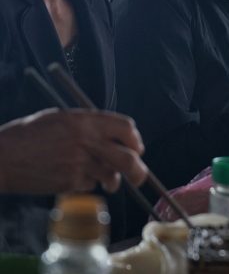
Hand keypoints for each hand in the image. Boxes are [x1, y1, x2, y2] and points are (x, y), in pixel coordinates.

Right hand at [0, 109, 147, 193]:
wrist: (2, 157)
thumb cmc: (29, 134)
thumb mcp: (61, 118)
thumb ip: (89, 124)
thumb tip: (114, 135)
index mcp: (85, 120)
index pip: (125, 128)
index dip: (135, 139)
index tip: (136, 147)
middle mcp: (86, 141)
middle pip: (127, 158)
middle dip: (138, 170)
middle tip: (140, 175)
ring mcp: (78, 163)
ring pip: (110, 175)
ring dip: (112, 179)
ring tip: (109, 180)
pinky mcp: (69, 182)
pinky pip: (90, 185)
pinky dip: (88, 183)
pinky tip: (74, 176)